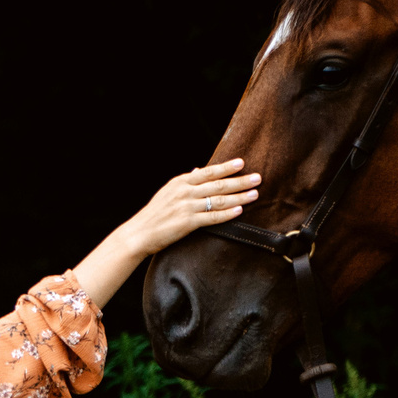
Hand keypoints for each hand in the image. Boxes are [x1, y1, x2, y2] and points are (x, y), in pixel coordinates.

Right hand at [115, 158, 260, 259]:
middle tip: (258, 177)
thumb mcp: (167, 193)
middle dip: (240, 180)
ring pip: (219, 199)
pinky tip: (240, 210)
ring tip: (254, 193)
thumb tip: (197, 171)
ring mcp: (187, 207)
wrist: (139, 233)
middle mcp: (185, 191)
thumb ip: (184, 183)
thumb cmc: (153, 215)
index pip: (208, 172)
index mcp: (180, 182)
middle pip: (218, 184)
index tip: (241, 163)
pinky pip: (212, 217)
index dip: (226, 167)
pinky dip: (227, 214)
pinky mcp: (188, 223)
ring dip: (239, 196)